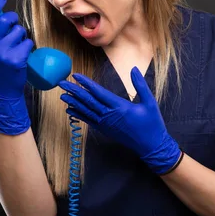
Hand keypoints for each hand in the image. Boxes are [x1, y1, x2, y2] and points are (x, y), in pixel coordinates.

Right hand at [0, 0, 33, 134]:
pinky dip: (28, 46)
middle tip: (14, 24)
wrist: (1, 92)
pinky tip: (22, 55)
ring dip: (21, 35)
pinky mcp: (16, 59)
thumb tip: (1, 15)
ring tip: (17, 46)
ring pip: (19, 31)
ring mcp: (3, 53)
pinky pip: (28, 42)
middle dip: (13, 19)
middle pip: (5, 20)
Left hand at [58, 67, 180, 174]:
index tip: (76, 76)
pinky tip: (70, 111)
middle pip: (88, 101)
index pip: (99, 92)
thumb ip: (141, 85)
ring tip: (62, 95)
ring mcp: (106, 125)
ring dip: (74, 103)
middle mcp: (110, 116)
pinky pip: (89, 121)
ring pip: (86, 111)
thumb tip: (134, 69)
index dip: (86, 83)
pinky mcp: (105, 130)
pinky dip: (79, 115)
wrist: (151, 146)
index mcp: (120, 107)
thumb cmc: (152, 124)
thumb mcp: (150, 102)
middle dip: (74, 91)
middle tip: (62, 83)